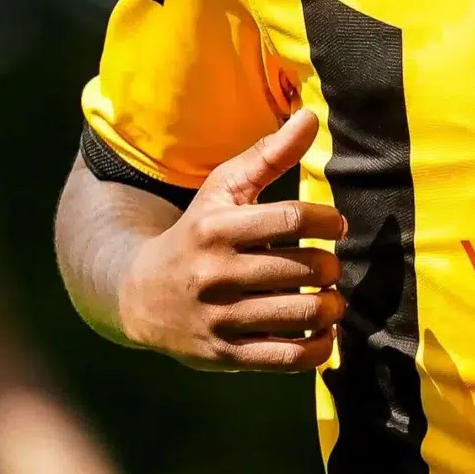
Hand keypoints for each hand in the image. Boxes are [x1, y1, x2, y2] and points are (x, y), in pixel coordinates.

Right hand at [116, 112, 347, 370]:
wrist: (139, 295)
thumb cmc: (196, 232)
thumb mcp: (222, 190)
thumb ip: (269, 154)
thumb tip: (311, 115)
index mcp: (217, 228)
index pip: (293, 219)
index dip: (329, 221)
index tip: (335, 225)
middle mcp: (216, 274)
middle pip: (306, 268)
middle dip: (332, 266)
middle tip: (329, 266)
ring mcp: (221, 319)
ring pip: (304, 314)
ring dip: (332, 306)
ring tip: (330, 297)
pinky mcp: (227, 355)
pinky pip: (291, 358)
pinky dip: (320, 346)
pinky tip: (322, 331)